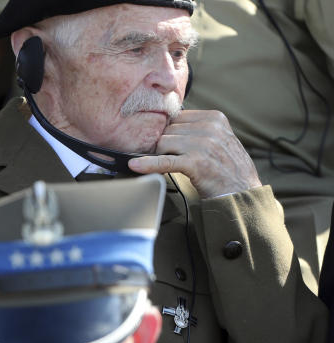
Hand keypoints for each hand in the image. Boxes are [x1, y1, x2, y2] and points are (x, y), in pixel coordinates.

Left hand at [128, 109, 261, 198]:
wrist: (241, 191)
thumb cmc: (225, 167)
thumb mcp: (216, 139)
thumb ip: (196, 129)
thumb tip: (166, 127)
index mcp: (214, 118)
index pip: (175, 118)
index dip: (165, 132)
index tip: (158, 143)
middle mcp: (209, 127)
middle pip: (167, 130)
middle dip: (159, 145)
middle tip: (157, 157)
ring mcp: (203, 144)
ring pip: (162, 143)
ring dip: (157, 156)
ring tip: (161, 166)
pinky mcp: (195, 162)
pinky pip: (164, 161)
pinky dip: (148, 164)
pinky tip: (135, 165)